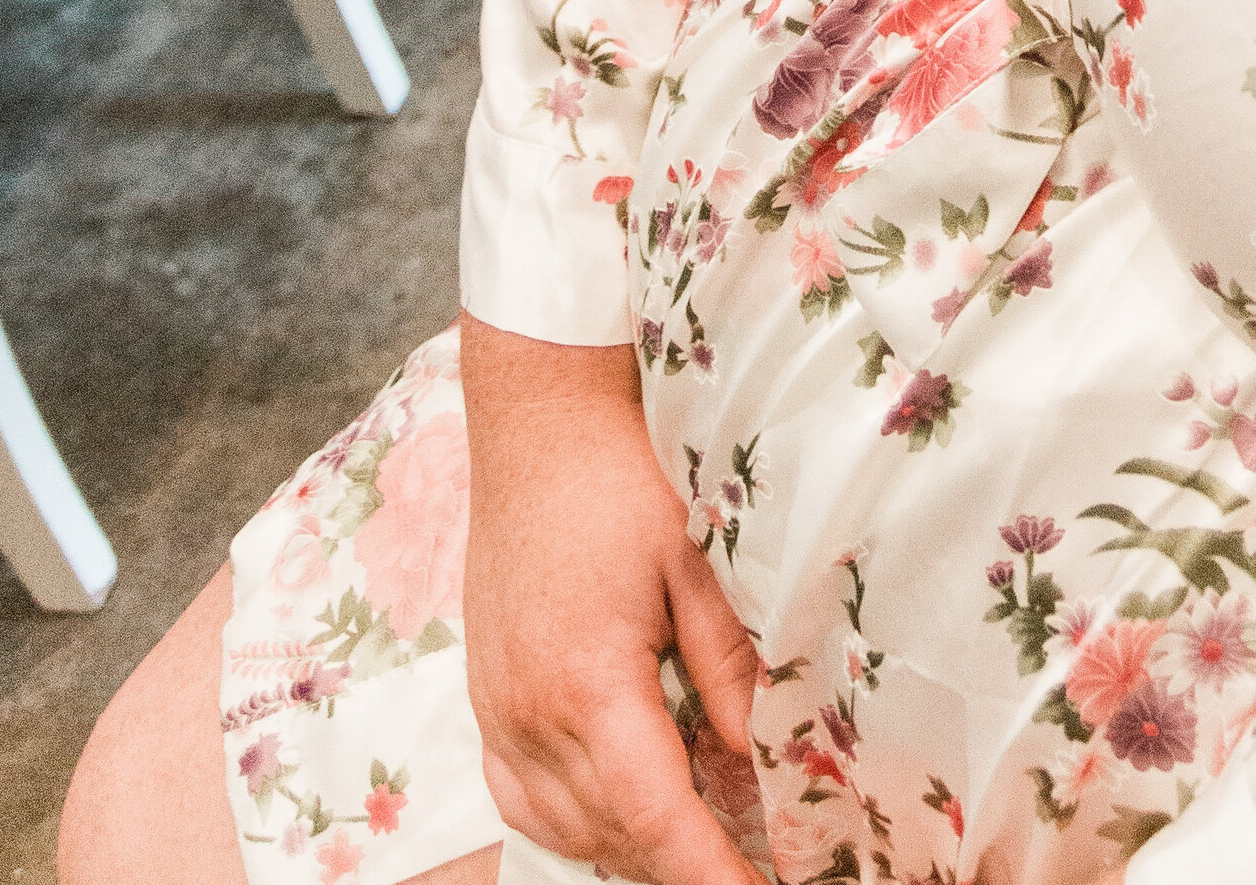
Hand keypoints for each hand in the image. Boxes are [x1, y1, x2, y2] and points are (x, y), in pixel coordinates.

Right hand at [459, 315, 759, 884]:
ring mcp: (498, 711)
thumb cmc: (619, 474)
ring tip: (702, 848)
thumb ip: (731, 668)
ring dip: (633, 849)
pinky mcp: (486, 696)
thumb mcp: (695, 562)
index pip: (659, 822)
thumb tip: (770, 758)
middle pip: (613, 838)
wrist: (537, 418)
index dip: (713, 875)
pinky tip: (617, 813)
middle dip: (683, 867)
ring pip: (565, 829)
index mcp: (587, 687)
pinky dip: (574, 822)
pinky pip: (522, 798)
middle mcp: (529, 716)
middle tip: (751, 868)